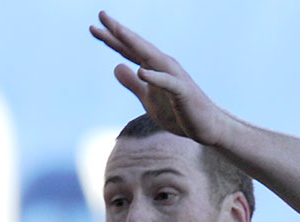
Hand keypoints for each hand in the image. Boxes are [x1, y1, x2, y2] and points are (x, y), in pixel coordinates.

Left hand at [89, 11, 230, 145]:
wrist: (206, 127)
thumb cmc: (178, 112)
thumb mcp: (148, 99)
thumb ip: (132, 84)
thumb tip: (115, 66)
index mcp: (153, 68)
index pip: (128, 50)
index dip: (111, 39)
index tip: (93, 27)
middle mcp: (163, 66)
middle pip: (137, 46)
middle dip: (119, 31)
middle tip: (101, 15)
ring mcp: (174, 77)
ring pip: (151, 56)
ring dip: (135, 43)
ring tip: (118, 31)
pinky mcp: (183, 92)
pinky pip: (167, 82)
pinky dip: (155, 76)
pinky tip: (141, 71)